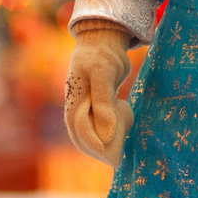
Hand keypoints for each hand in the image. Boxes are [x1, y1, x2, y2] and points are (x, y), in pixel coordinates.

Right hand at [63, 24, 133, 166]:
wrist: (103, 38)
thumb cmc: (101, 54)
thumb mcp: (102, 74)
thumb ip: (103, 102)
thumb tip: (106, 133)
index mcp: (74, 98)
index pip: (78, 127)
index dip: (91, 142)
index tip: (108, 154)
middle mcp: (77, 103)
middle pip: (80, 133)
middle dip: (95, 148)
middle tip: (115, 159)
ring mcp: (85, 102)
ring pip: (89, 129)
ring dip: (101, 142)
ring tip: (118, 151)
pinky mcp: (96, 100)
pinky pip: (99, 120)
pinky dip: (108, 129)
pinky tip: (122, 129)